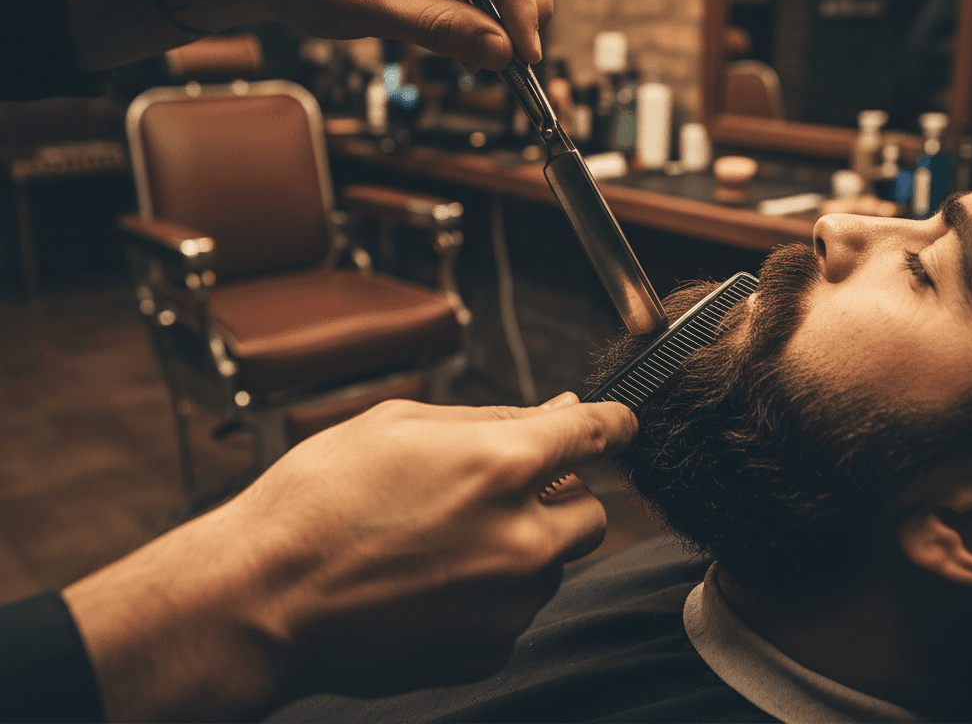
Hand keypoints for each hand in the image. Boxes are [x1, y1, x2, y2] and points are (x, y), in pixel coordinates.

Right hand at [63, 395, 636, 721]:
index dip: (613, 424)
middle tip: (504, 488)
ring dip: (525, 544)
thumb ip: (492, 417)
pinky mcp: (490, 647)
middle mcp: (522, 537)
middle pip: (593, 511)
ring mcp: (510, 602)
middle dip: (561, 495)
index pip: (596, 434)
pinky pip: (520, 607)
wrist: (266, 595)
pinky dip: (496, 589)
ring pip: (556, 562)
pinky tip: (435, 578)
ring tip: (448, 536)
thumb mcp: (400, 421)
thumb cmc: (321, 498)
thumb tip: (554, 411)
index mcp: (503, 465)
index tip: (617, 425)